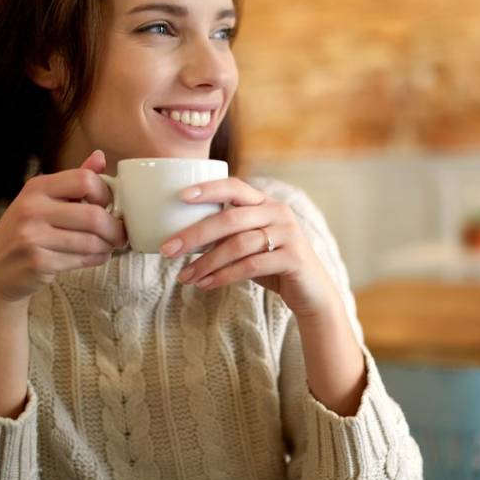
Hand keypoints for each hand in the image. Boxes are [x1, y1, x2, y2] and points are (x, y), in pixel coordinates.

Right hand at [0, 149, 126, 309]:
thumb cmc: (26, 232)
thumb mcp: (43, 200)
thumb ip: (73, 181)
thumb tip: (100, 156)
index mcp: (37, 187)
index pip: (85, 180)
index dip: (106, 194)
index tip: (110, 205)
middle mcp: (32, 209)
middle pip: (93, 215)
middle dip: (115, 228)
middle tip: (120, 234)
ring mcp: (32, 237)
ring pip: (91, 241)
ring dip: (108, 246)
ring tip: (109, 246)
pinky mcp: (38, 262)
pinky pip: (82, 259)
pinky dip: (97, 259)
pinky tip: (95, 256)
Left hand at [160, 178, 340, 319]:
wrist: (312, 293)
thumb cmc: (272, 265)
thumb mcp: (249, 245)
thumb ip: (226, 235)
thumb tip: (181, 237)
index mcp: (266, 202)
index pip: (235, 186)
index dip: (208, 189)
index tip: (180, 197)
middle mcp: (279, 212)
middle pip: (230, 218)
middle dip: (195, 234)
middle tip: (168, 249)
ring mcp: (289, 234)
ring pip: (238, 245)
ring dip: (206, 262)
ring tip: (184, 277)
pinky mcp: (293, 258)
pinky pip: (251, 266)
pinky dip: (224, 276)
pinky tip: (205, 285)